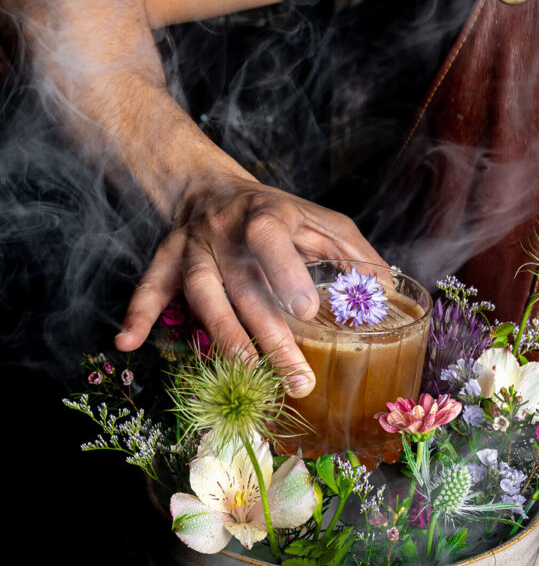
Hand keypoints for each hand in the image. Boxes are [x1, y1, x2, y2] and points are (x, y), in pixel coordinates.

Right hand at [114, 176, 388, 395]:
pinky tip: (126, 343)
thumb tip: (384, 287)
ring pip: (204, 293)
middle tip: (298, 378)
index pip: (272, 237)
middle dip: (271, 335)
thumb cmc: (279, 214)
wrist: (212, 187)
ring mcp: (194, 247)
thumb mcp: (320, 220)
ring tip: (242, 374)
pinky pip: (149, 287)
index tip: (308, 312)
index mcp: (269, 215)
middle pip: (246, 285)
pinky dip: (137, 314)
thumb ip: (352, 251)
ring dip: (222, 335)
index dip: (286, 271)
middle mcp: (226, 231)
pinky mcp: (167, 261)